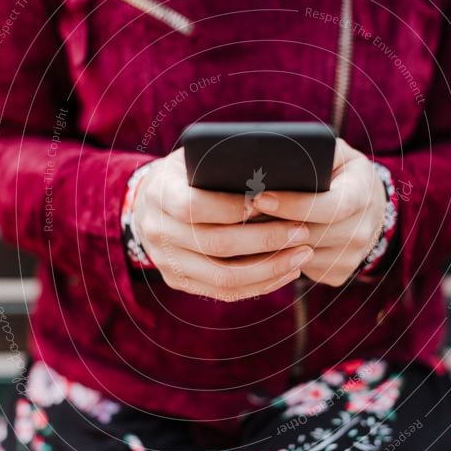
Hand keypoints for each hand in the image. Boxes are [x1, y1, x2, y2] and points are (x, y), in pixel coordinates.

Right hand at [133, 148, 314, 301]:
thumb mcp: (194, 158)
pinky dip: (260, 284)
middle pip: (216, 244)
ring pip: (223, 277)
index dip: (233, 207)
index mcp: (160, 194)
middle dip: (265, 240)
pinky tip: (286, 271)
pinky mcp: (179, 282)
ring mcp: (167, 262)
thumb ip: (221, 163)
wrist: (149, 205)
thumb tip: (272, 170)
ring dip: (269, 269)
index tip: (269, 202)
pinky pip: (224, 292)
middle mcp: (158, 232)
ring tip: (301, 255)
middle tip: (302, 231)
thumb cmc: (186, 174)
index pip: (194, 206)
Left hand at [252, 139, 386, 286]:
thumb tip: (276, 154)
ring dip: (270, 244)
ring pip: (300, 255)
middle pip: (310, 234)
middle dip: (271, 225)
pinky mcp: (338, 274)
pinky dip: (279, 259)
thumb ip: (317, 151)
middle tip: (239, 214)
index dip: (293, 205)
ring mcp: (350, 257)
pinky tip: (262, 244)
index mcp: (362, 195)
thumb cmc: (343, 174)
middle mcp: (361, 231)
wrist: (370, 208)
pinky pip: (301, 269)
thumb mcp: (338, 155)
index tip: (260, 198)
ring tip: (243, 227)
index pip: (329, 206)